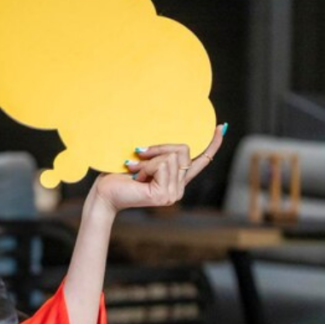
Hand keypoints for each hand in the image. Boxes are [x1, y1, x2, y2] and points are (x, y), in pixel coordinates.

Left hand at [92, 124, 225, 213]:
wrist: (104, 193)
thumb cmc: (118, 175)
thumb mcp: (143, 158)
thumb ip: (160, 153)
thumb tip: (173, 139)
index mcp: (175, 179)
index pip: (200, 161)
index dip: (212, 144)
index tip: (220, 127)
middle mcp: (178, 188)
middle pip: (183, 150)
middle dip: (159, 148)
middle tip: (138, 156)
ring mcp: (173, 194)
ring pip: (171, 157)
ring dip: (149, 159)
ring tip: (135, 170)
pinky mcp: (165, 195)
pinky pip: (162, 165)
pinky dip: (146, 166)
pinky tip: (137, 177)